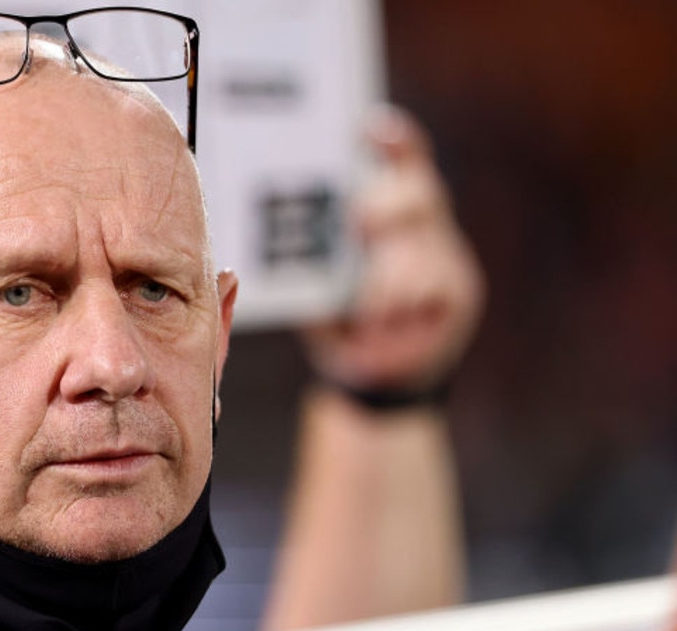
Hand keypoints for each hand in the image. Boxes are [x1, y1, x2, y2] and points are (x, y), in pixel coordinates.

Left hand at [302, 106, 484, 391]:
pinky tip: (381, 326)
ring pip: (422, 246)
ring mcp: (446, 257)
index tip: (372, 129)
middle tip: (359, 223)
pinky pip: (434, 288)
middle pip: (418, 195)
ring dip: (388, 277)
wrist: (380, 378)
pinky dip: (401, 309)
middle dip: (386, 206)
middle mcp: (423, 227)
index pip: (405, 164)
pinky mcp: (459, 292)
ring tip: (367, 309)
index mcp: (389, 214)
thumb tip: (295, 243)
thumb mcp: (320, 285)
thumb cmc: (343, 319)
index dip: (397, 144)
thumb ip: (317, 260)